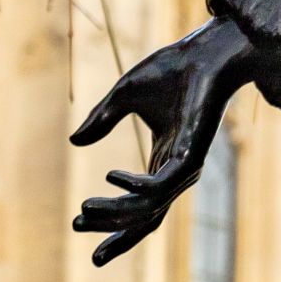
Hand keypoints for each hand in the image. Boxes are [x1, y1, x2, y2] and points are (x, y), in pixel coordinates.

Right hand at [70, 17, 256, 265]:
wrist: (205, 52)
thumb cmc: (172, 69)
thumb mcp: (124, 95)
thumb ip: (102, 120)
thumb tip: (75, 143)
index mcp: (163, 160)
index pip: (140, 207)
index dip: (111, 223)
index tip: (79, 228)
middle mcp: (176, 170)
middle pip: (144, 219)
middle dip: (111, 230)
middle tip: (77, 227)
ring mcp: (185, 167)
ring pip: (147, 208)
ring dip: (113, 212)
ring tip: (84, 209)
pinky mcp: (191, 156)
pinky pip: (160, 186)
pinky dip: (135, 187)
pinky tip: (111, 176)